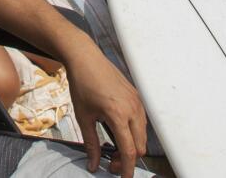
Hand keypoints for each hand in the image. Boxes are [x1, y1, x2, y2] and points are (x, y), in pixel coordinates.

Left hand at [61, 41, 147, 173]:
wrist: (85, 58)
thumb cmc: (82, 84)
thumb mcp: (83, 117)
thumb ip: (91, 143)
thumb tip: (94, 164)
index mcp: (118, 114)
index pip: (129, 150)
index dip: (127, 168)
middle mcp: (132, 108)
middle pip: (140, 146)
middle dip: (128, 159)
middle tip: (111, 162)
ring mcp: (137, 101)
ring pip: (143, 135)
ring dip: (132, 145)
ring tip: (113, 146)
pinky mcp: (136, 96)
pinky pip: (141, 121)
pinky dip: (134, 132)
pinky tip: (118, 131)